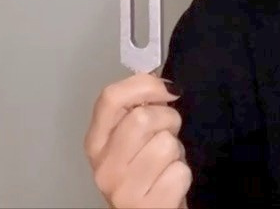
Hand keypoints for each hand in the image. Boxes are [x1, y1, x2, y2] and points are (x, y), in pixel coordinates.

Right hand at [84, 72, 190, 208]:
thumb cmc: (148, 174)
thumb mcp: (135, 139)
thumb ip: (139, 110)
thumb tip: (162, 83)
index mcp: (97, 143)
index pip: (110, 98)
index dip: (145, 85)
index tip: (166, 90)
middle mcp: (104, 167)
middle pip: (142, 117)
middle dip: (167, 120)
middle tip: (168, 133)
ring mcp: (123, 190)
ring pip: (165, 144)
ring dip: (176, 151)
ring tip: (167, 162)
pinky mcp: (148, 206)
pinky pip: (179, 172)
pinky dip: (182, 174)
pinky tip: (170, 182)